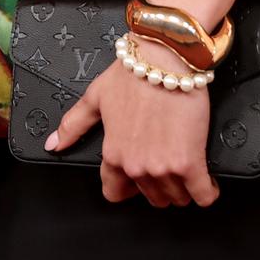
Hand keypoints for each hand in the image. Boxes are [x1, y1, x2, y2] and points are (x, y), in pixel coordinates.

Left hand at [45, 42, 218, 207]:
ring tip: (185, 166)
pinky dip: (206, 191)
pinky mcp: (191, 164)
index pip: (116, 193)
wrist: (165, 60)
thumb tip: (53, 144)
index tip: (139, 178)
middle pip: (152, 198)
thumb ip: (74, 125)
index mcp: (112, 154)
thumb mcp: (95, 97)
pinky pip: (203, 196)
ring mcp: (163, 168)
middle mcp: (136, 166)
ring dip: (182, 188)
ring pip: (176, 199)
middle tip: (165, 162)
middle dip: (159, 185)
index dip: (129, 187)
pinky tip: (206, 179)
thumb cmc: (132, 75)